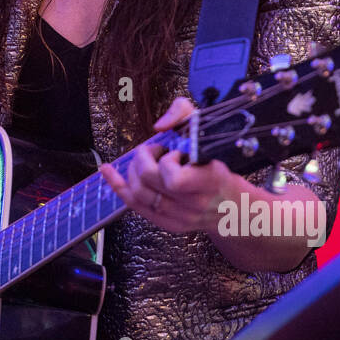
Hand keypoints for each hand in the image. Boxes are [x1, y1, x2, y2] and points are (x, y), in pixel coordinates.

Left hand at [99, 96, 236, 233]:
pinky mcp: (168, 224)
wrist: (234, 205)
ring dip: (133, 170)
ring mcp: (181, 217)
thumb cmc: (219, 164)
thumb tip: (159, 126)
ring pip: (139, 194)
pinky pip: (135, 206)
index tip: (173, 152)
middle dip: (143, 159)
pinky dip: (117, 186)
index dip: (167, 162)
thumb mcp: (209, 132)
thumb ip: (184, 115)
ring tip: (144, 161)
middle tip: (152, 150)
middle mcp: (195, 203)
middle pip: (150, 182)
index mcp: (210, 180)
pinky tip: (106, 170)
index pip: (175, 179)